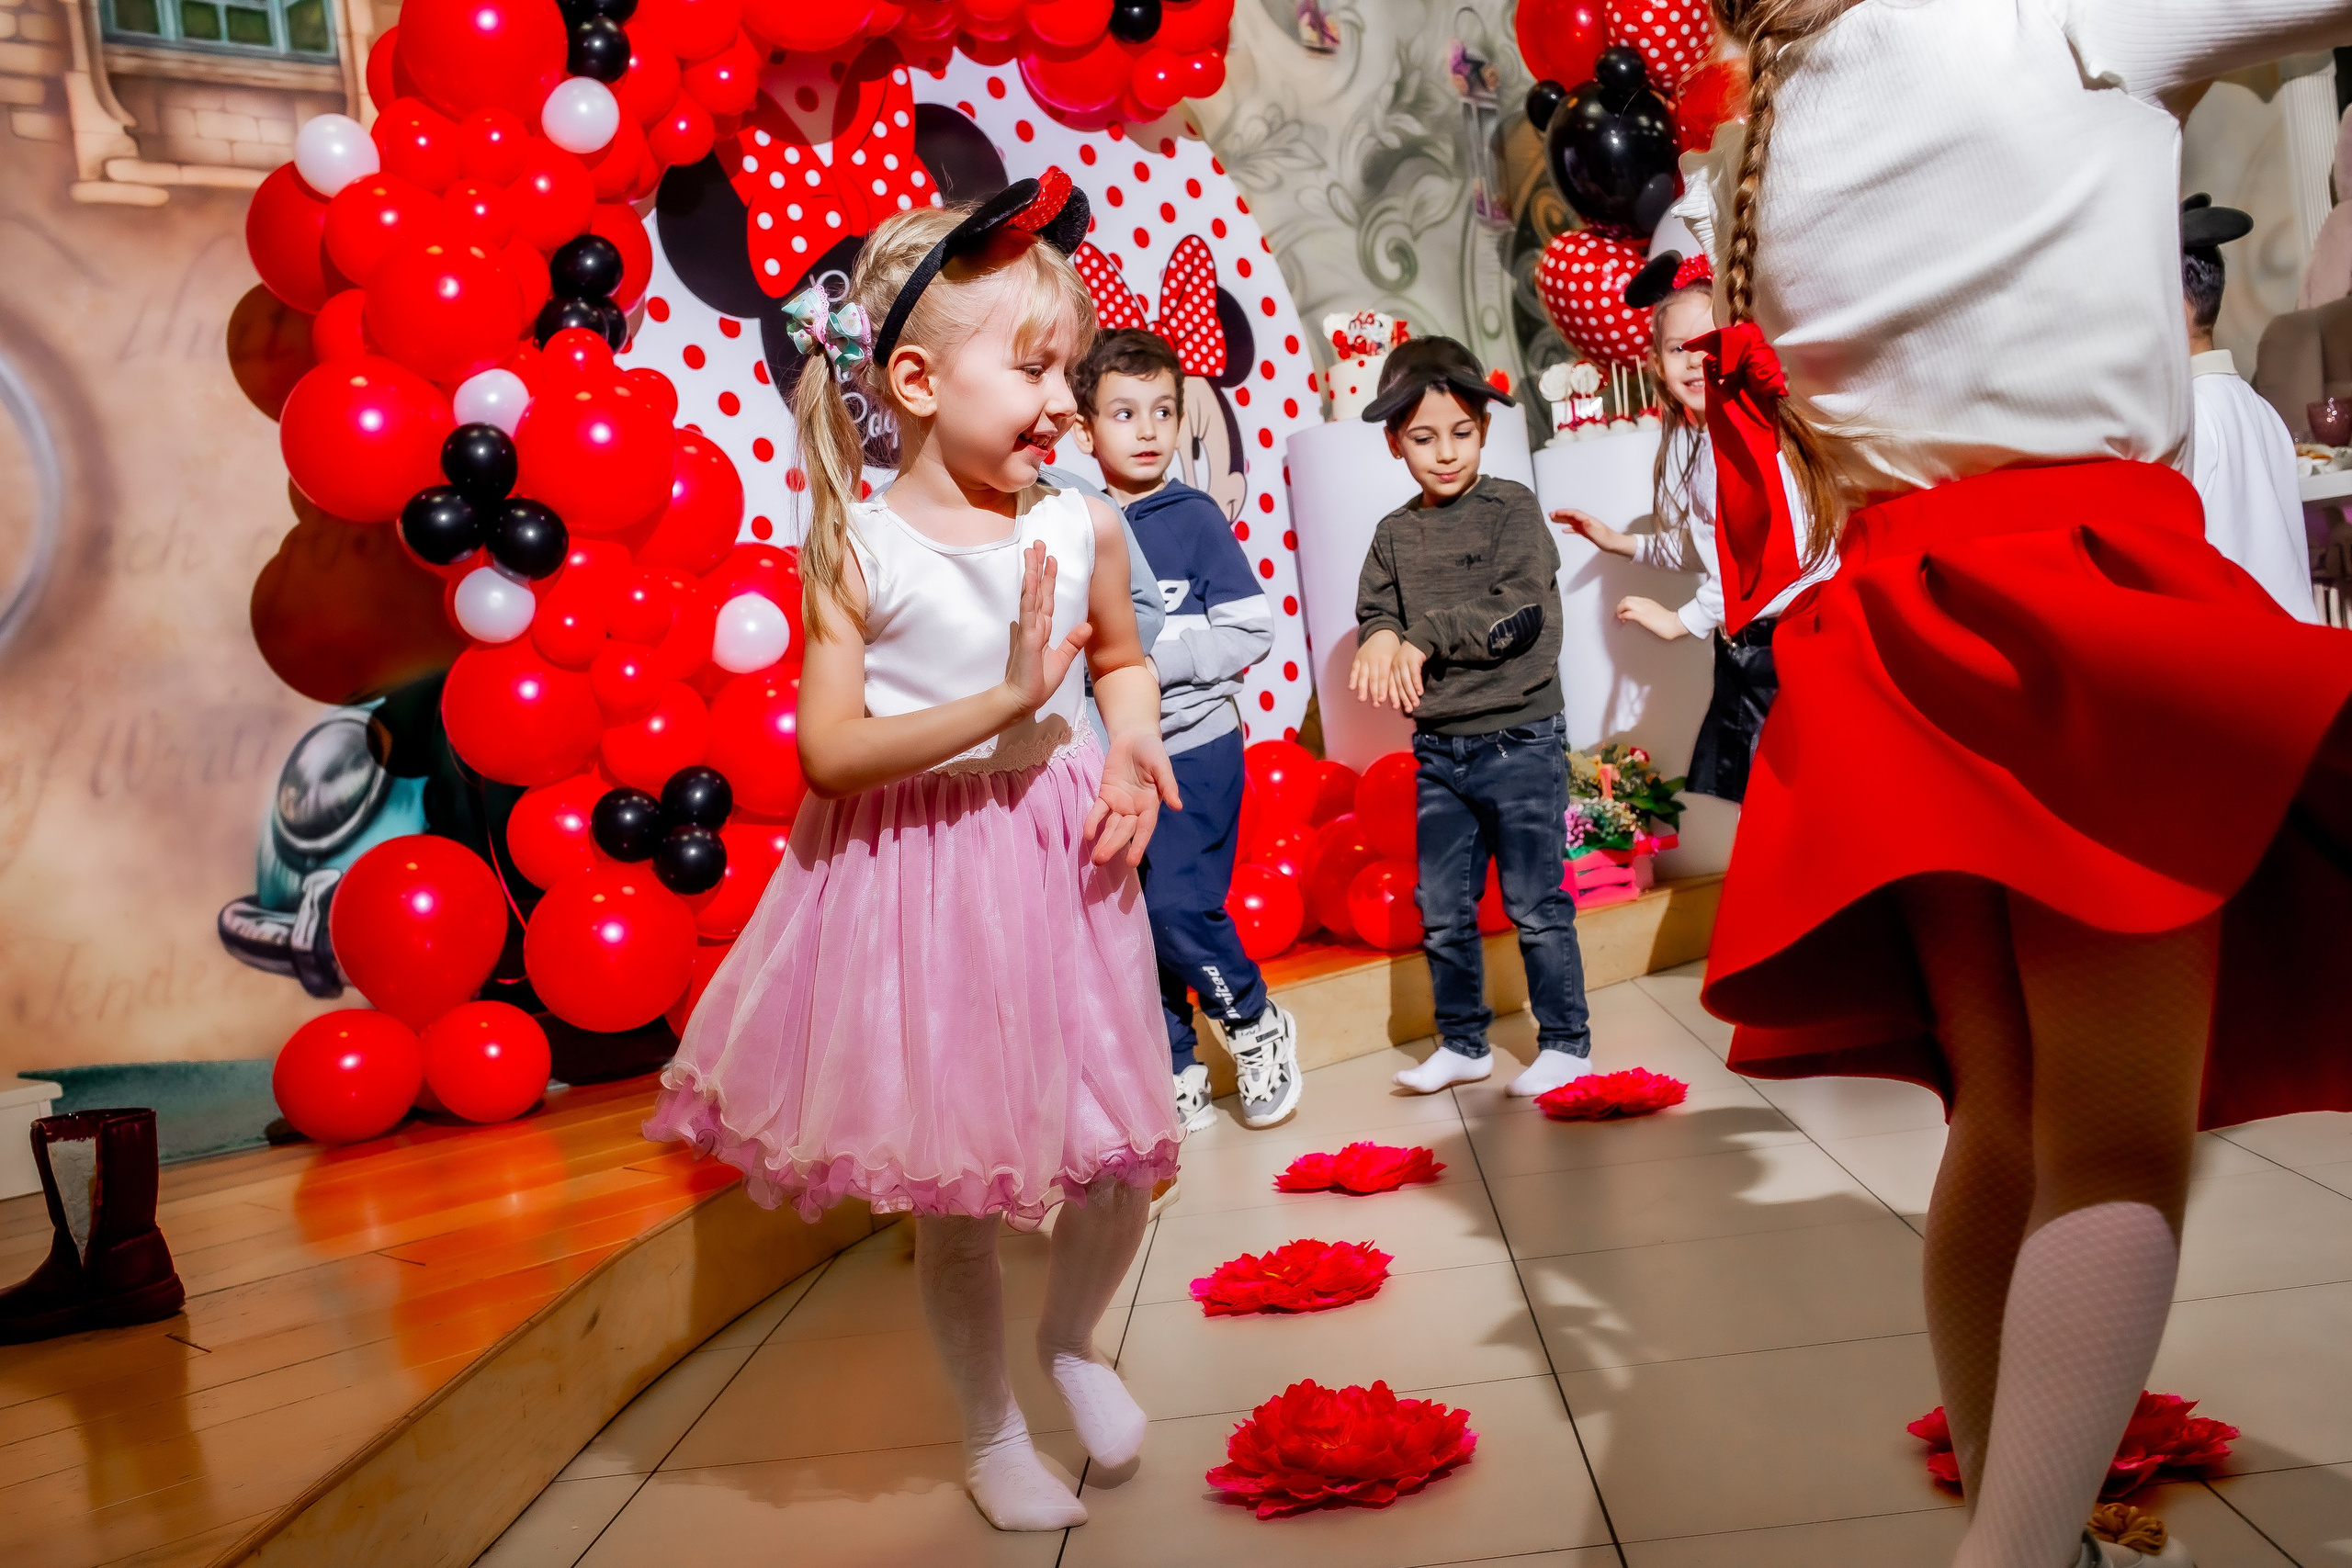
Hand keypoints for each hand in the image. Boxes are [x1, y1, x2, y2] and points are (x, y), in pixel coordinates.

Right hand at [1004, 540, 1093, 713]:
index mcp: (1043, 629)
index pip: (1046, 598)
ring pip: (1031, 593)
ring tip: (1032, 551)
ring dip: (1031, 572)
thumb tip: (1088, 625)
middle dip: (1038, 566)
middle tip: (1038, 543)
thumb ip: (1073, 642)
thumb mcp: (1062, 659)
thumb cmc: (1039, 682)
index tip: (1051, 559)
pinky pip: (1029, 610)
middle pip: (1037, 589)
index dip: (1048, 578)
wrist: (1024, 699)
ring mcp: (1029, 628)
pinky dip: (1029, 593)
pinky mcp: (1027, 636)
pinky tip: (1030, 578)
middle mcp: (1035, 624)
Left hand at [1085, 727, 1181, 866]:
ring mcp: (1119, 803)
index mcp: (1151, 805)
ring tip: (1095, 858)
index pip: (1144, 829)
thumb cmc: (1152, 751)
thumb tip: (1177, 806)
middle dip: (1113, 845)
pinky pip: (1098, 811)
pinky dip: (1093, 822)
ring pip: (1111, 826)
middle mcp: (1135, 809)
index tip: (1132, 862)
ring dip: (1103, 841)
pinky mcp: (1105, 795)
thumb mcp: (1162, 765)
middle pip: (1124, 831)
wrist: (1134, 737)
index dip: (1138, 845)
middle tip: (1101, 860)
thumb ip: (1168, 785)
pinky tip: (1088, 834)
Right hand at [1348, 628, 1400, 707]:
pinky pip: (1354, 669)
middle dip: (1373, 692)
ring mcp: (1364, 658)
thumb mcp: (1396, 658)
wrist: (1382, 632)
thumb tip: (1399, 691)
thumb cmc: (1392, 649)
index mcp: (1385, 659)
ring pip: (1362, 675)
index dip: (1382, 689)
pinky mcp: (1358, 657)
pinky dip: (1352, 678)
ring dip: (1362, 688)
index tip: (1382, 700)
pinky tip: (1351, 687)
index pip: (1384, 677)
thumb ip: (1395, 673)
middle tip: (1375, 704)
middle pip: (1373, 678)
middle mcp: (1374, 659)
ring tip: (1362, 699)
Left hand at [1392, 640, 1427, 712]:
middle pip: (1399, 685)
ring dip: (1411, 694)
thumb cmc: (1412, 656)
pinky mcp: (1413, 660)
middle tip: (1408, 709)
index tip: (1397, 708)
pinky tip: (1420, 692)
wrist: (1419, 639)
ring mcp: (1404, 663)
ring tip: (1415, 703)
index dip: (1394, 697)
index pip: (1392, 685)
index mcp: (1392, 668)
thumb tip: (1406, 695)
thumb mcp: (1405, 667)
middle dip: (1403, 699)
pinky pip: (1414, 675)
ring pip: (1406, 682)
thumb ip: (1404, 679)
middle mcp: (1396, 666)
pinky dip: (1417, 685)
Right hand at [1553, 507, 1635, 557]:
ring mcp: (1587, 527)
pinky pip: (1576, 528)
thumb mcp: (1600, 536)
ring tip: (1553, 520)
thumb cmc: (1610, 541)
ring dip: (1563, 520)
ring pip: (1573, 521)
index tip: (1555, 513)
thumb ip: (1591, 528)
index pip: (1575, 514)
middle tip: (1550, 515)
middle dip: (1561, 514)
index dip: (1565, 513)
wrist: (1617, 545)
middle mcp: (1588, 522)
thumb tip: (1584, 520)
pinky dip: (1569, 528)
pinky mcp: (1588, 532)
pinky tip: (1564, 530)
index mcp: (1590, 521)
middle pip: (1572, 516)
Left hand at [1615, 595, 1688, 639]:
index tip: (1623, 610)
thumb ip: (1649, 611)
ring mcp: (1643, 609)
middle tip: (1619, 613)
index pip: (1632, 598)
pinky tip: (1623, 619)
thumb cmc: (1668, 620)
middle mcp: (1644, 603)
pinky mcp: (1642, 617)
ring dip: (1619, 610)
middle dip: (1619, 606)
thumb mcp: (1656, 612)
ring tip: (1619, 616)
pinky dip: (1623, 615)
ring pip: (1625, 603)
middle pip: (1626, 599)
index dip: (1624, 604)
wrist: (1675, 623)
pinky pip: (1628, 613)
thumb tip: (1644, 616)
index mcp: (1647, 601)